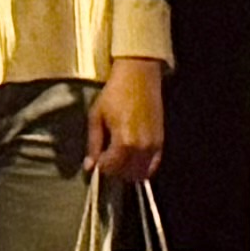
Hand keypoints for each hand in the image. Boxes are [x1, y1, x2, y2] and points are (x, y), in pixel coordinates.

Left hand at [82, 61, 169, 185]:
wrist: (138, 76)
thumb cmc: (115, 93)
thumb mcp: (97, 116)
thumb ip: (93, 144)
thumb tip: (89, 166)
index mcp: (124, 141)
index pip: (110, 168)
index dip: (100, 166)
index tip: (95, 159)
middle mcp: (141, 147)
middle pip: (125, 174)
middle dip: (112, 170)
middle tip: (105, 158)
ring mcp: (153, 146)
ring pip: (140, 173)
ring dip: (127, 171)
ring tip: (117, 157)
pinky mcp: (160, 142)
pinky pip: (153, 165)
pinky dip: (142, 167)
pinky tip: (132, 158)